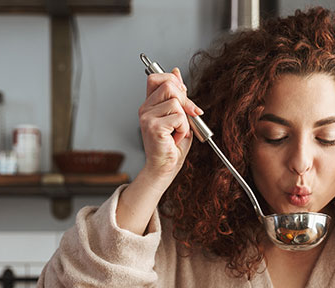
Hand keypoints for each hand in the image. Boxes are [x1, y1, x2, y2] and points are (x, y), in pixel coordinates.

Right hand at [138, 67, 203, 189]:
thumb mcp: (179, 116)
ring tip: (178, 132)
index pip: (156, 78)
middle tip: (189, 116)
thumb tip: (176, 73)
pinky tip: (175, 138)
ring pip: (176, 102)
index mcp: (149, 105)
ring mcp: (147, 118)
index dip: (173, 81)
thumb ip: (178, 95)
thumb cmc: (171, 147)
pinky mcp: (153, 127)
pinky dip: (183, 129)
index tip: (183, 95)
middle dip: (185, 100)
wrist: (164, 168)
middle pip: (169, 85)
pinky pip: (179, 118)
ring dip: (184, 120)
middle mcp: (145, 109)